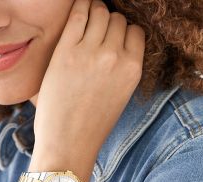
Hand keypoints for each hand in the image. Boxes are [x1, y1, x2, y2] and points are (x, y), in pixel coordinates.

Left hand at [33, 0, 145, 162]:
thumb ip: (121, 69)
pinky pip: (78, 14)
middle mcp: (116, 58)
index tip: (110, 38)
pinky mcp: (67, 52)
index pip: (135, 31)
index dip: (122, 33)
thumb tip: (114, 44)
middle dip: (106, 24)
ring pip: (100, 12)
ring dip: (93, 13)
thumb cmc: (90, 127)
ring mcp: (91, 53)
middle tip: (93, 34)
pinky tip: (76, 13)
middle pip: (117, 20)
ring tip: (83, 25)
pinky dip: (79, 8)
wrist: (67, 145)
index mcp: (133, 70)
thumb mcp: (118, 97)